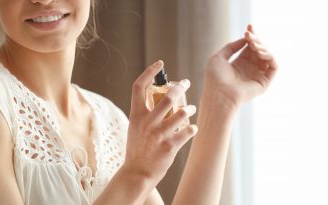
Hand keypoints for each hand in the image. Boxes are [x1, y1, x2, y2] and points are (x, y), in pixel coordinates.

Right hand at [122, 60, 197, 182]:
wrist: (136, 173)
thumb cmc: (137, 149)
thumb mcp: (135, 127)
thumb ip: (145, 113)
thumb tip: (161, 99)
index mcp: (136, 115)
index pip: (139, 87)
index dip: (150, 72)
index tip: (159, 64)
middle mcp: (146, 122)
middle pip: (168, 96)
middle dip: (180, 87)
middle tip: (186, 83)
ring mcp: (158, 135)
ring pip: (181, 112)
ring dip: (189, 109)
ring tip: (191, 109)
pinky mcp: (169, 146)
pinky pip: (188, 131)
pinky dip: (193, 129)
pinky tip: (193, 129)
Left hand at [204, 24, 277, 105]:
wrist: (219, 94)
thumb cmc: (215, 78)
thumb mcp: (218, 58)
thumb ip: (231, 47)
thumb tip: (245, 39)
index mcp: (239, 64)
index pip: (249, 47)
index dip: (251, 36)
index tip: (249, 26)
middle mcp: (250, 69)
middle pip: (259, 49)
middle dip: (256, 39)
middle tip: (249, 34)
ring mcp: (257, 75)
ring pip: (267, 56)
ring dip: (262, 46)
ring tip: (253, 45)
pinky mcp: (264, 82)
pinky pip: (273, 66)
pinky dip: (269, 56)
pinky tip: (259, 52)